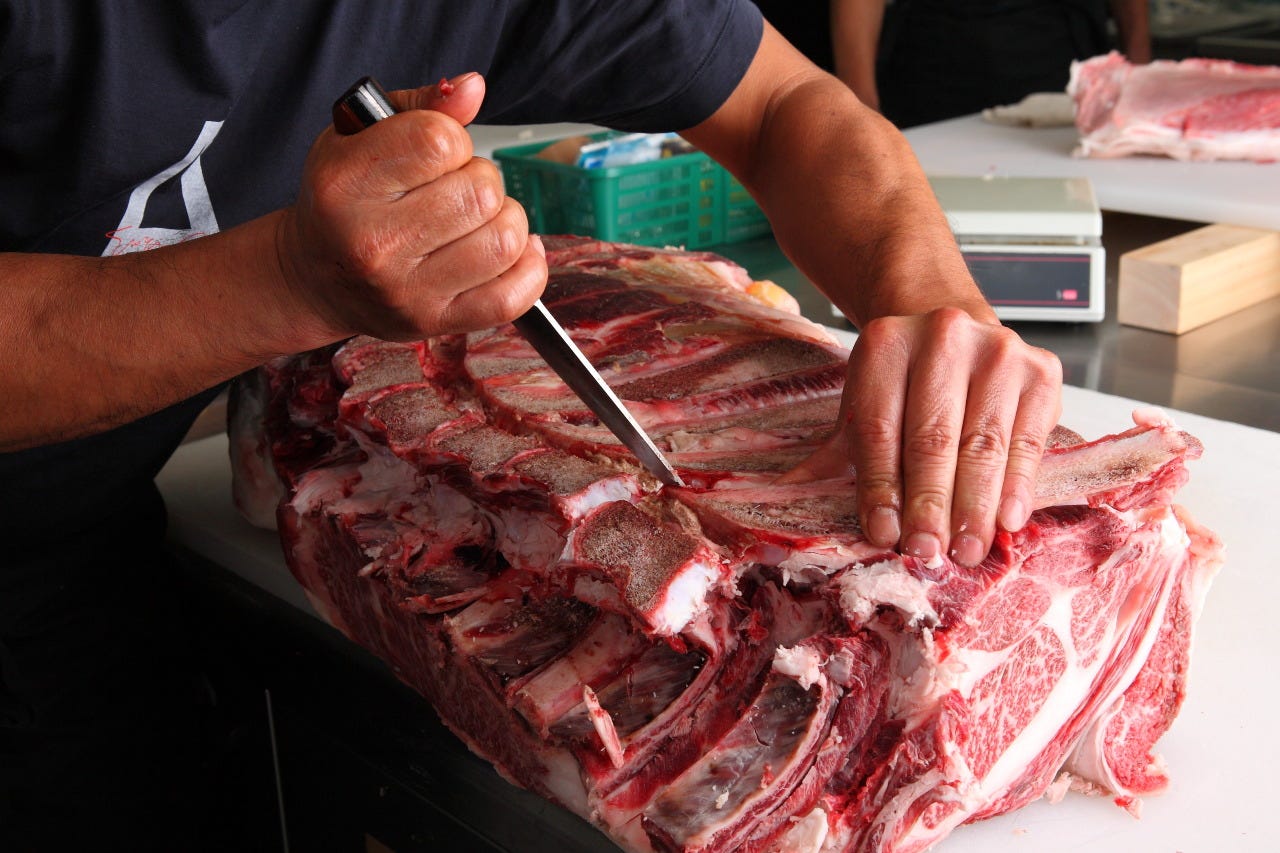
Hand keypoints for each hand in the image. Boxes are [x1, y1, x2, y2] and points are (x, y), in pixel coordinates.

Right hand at [278, 72, 546, 341]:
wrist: (316, 277)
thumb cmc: (343, 201)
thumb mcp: (358, 139)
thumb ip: (419, 108)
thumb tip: (473, 88)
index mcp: (345, 185)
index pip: (440, 141)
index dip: (452, 138)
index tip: (436, 151)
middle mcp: (373, 243)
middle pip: (482, 191)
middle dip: (481, 179)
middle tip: (454, 189)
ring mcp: (406, 291)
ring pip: (505, 240)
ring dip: (506, 220)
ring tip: (476, 220)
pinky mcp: (436, 322)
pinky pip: (513, 296)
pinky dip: (528, 268)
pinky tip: (509, 252)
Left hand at [784, 308, 1061, 566]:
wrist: (957, 337)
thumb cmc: (903, 387)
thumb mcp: (860, 408)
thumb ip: (834, 453)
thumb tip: (783, 495)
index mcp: (884, 343)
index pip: (879, 427)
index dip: (881, 486)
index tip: (886, 535)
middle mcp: (942, 335)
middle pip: (933, 436)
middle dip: (930, 503)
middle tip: (928, 552)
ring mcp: (997, 349)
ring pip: (983, 442)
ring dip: (974, 505)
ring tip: (965, 550)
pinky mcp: (1041, 370)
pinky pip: (1028, 439)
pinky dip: (1016, 485)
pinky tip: (1005, 521)